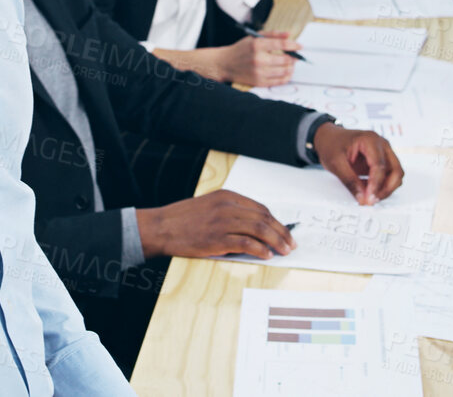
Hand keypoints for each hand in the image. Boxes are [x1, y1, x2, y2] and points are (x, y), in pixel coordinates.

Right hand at [137, 190, 295, 259]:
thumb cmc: (183, 219)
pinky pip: (246, 243)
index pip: (261, 209)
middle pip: (264, 219)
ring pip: (259, 230)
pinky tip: (266, 255)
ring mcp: (222, 222)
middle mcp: (227, 206)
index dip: (276, 222)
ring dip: (275, 241)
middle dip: (281, 232)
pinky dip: (259, 249)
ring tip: (284, 251)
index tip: (285, 232)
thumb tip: (254, 227)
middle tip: (291, 244)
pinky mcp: (216, 239)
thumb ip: (230, 212)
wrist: (160, 227)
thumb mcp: (209, 206)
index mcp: (226, 196)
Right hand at [211, 32, 299, 86]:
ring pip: (284, 71)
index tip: (300, 46)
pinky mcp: (259, 82)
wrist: (225, 64)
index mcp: (257, 45)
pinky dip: (286, 76)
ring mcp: (259, 72)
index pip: (281, 45)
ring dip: (291, 67)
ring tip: (291, 63)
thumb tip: (289, 34)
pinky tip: (286, 72)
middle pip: (285, 60)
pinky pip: (279, 81)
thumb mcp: (254, 37)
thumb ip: (273, 34)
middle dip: (294, 57)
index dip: (294, 45)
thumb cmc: (241, 49)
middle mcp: (258, 59)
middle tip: (295, 56)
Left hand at [311, 123, 403, 205]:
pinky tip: (371, 192)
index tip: (369, 198)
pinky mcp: (382, 160)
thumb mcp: (336, 163)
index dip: (376, 185)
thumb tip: (362, 197)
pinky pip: (390, 175)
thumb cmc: (331, 144)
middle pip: (395, 170)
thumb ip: (350, 181)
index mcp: (370, 140)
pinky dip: (383, 186)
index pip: (380, 165)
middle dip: (386, 189)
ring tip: (371, 197)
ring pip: (396, 174)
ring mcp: (384, 152)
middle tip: (372, 200)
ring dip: (386, 188)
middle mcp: (381, 145)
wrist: (329, 138)